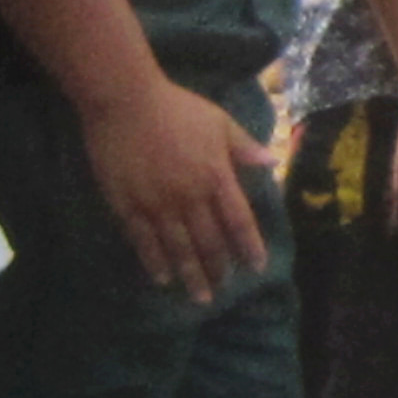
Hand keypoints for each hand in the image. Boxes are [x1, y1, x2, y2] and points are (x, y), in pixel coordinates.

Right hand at [79, 74, 268, 299]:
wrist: (125, 101)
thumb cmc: (176, 108)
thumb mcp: (219, 122)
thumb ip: (244, 147)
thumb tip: (273, 165)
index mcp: (216, 176)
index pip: (238, 221)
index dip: (249, 247)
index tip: (257, 267)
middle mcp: (190, 196)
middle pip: (209, 242)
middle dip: (219, 269)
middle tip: (224, 288)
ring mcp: (157, 204)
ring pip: (178, 249)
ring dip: (191, 276)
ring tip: (200, 297)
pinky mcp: (128, 205)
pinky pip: (144, 242)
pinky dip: (155, 263)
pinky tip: (162, 279)